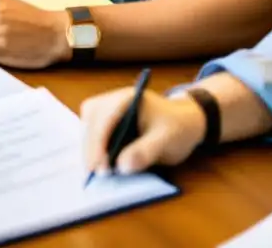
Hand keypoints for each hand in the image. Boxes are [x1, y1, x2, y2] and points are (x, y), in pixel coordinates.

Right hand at [81, 89, 206, 174]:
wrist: (184, 122)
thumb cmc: (177, 127)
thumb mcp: (167, 140)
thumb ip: (146, 151)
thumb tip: (122, 166)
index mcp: (127, 98)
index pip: (105, 117)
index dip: (99, 142)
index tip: (100, 166)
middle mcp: (112, 100)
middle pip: (91, 121)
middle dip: (91, 148)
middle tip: (94, 174)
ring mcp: (107, 109)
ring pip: (87, 126)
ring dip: (89, 148)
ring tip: (95, 171)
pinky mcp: (106, 120)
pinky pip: (92, 132)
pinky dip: (93, 148)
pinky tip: (98, 163)